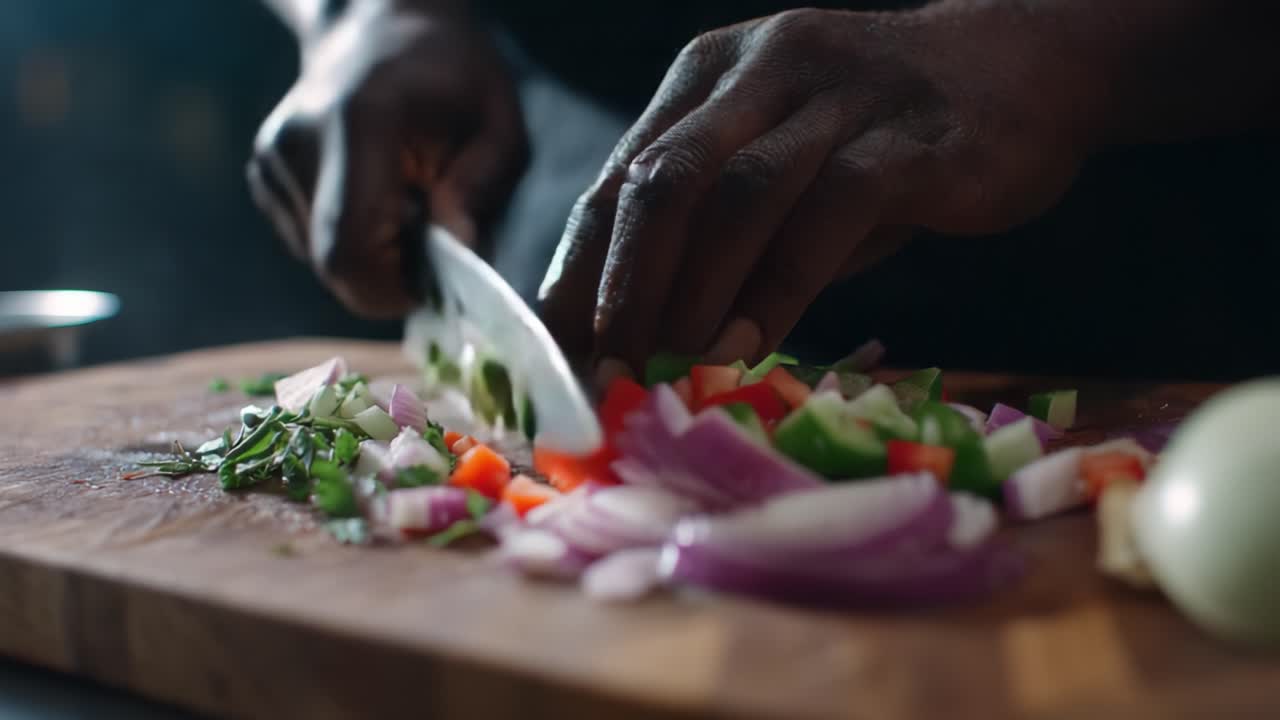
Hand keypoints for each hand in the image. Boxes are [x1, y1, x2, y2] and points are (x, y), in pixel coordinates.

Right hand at [248, 2, 527, 317]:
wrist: (378, 29)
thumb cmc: (451, 76)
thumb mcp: (498, 123)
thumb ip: (482, 185)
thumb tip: (458, 249)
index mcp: (358, 125)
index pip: (352, 250)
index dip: (394, 289)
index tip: (437, 282)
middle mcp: (298, 145)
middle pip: (332, 266)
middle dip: (389, 280)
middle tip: (432, 251)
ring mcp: (271, 162)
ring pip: (321, 261)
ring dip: (373, 258)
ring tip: (406, 209)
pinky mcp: (264, 176)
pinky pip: (310, 243)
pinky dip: (350, 240)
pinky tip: (376, 198)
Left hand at [539, 5, 1103, 374]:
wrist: (1032, 66)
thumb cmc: (887, 136)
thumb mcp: (788, 168)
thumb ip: (723, 231)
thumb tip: (646, 333)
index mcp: (711, 76)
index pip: (621, 177)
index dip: (581, 268)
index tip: (554, 350)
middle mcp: (761, 70)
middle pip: (661, 181)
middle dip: (619, 285)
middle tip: (601, 371)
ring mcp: (835, 95)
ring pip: (733, 195)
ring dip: (688, 294)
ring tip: (662, 369)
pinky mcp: (906, 139)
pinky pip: (825, 215)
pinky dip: (778, 288)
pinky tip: (749, 344)